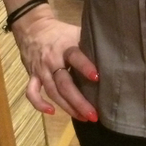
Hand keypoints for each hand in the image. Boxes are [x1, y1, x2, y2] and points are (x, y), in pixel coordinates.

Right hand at [12, 6, 98, 121]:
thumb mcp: (76, 32)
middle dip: (79, 101)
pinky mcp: (32, 76)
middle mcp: (52, 60)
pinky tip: (52, 113)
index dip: (85, 67)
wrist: (33, 27)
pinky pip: (32, 92)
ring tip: (83, 118)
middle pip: (64, 83)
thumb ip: (89, 44)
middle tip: (94, 115)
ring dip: (67, 107)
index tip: (97, 78)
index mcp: (65, 47)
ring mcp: (40, 70)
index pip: (75, 57)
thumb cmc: (61, 32)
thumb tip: (113, 55)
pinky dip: (39, 104)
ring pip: (52, 92)